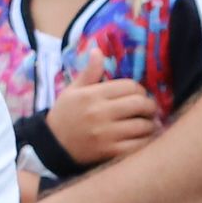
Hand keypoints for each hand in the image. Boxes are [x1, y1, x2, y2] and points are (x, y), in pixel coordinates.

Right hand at [45, 78, 162, 167]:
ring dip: (150, 124)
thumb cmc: (65, 116)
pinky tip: (143, 138)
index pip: (130, 86)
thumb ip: (89, 73)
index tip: (137, 95)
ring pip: (143, 125)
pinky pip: (139, 145)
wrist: (51, 147)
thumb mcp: (72, 91)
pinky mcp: (110, 152)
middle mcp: (99, 113)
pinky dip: (146, 141)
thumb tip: (98, 50)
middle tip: (147, 109)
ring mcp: (105, 134)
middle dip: (149, 106)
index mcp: (91, 95)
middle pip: (140, 104)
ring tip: (147, 124)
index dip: (139, 89)